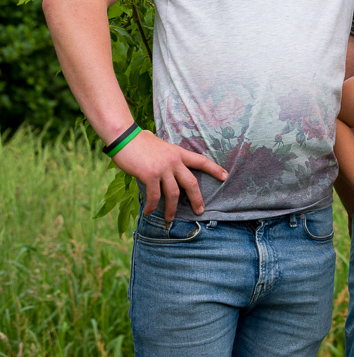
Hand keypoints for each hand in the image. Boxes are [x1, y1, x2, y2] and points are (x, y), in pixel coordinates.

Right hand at [112, 130, 227, 220]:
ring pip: (173, 194)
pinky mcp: (150, 175)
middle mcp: (174, 161)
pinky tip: (149, 212)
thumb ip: (167, 155)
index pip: (201, 161)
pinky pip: (154, 196)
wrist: (124, 136)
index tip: (225, 176)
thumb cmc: (139, 141)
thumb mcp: (160, 145)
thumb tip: (166, 163)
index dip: (214, 169)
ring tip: (170, 219)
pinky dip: (152, 206)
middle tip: (200, 211)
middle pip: (191, 183)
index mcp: (178, 153)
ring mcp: (163, 168)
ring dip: (171, 209)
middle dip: (196, 199)